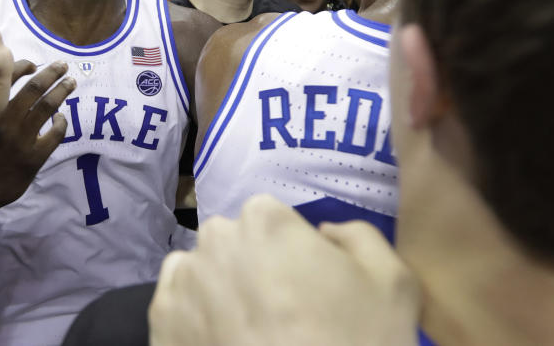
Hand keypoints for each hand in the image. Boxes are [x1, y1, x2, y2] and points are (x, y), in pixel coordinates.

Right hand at [0, 60, 75, 212]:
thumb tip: (0, 81)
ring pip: (47, 108)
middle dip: (51, 74)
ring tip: (70, 83)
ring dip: (61, 91)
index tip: (34, 63)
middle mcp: (5, 123)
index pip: (8, 79)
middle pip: (34, 89)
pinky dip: (61, 123)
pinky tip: (60, 119)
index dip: (24, 66)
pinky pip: (55, 134)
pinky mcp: (34, 158)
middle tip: (62, 66)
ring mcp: (21, 141)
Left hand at [149, 195, 419, 345]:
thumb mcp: (393, 282)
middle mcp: (214, 241)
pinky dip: (194, 318)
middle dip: (253, 267)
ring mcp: (182, 283)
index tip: (307, 288)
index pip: (274, 220)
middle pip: (234, 243)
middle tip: (282, 314)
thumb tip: (325, 233)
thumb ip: (357, 236)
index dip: (292, 253)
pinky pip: (176, 306)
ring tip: (251, 335)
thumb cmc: (354, 345)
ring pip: (203, 273)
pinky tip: (223, 343)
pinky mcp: (160, 324)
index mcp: (265, 220)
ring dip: (221, 291)